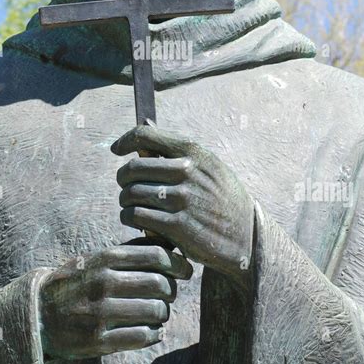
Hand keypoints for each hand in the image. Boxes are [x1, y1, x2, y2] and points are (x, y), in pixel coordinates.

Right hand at [39, 242, 192, 359]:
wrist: (38, 312)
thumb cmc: (77, 282)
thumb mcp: (98, 259)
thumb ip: (130, 251)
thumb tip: (167, 242)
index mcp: (105, 259)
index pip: (155, 255)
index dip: (178, 263)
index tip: (186, 270)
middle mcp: (103, 283)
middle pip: (159, 283)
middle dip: (172, 290)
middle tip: (170, 294)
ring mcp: (99, 313)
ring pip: (155, 311)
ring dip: (164, 314)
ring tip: (159, 313)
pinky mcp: (97, 341)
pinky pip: (141, 337)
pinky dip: (154, 334)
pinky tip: (152, 331)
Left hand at [112, 123, 254, 280]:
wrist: (246, 235)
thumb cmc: (222, 197)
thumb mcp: (209, 165)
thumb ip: (178, 150)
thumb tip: (145, 127)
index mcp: (193, 151)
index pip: (145, 135)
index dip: (125, 141)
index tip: (117, 150)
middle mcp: (186, 171)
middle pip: (132, 168)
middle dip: (123, 178)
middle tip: (126, 186)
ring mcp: (181, 199)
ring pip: (130, 194)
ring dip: (125, 201)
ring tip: (131, 205)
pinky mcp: (177, 225)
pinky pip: (135, 216)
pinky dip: (129, 218)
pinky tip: (136, 220)